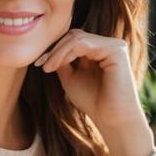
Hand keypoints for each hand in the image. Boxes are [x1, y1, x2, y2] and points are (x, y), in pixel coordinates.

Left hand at [34, 29, 153, 155]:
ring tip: (47, 67)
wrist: (111, 119)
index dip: (55, 49)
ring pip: (77, 38)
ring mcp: (114, 45)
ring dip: (58, 52)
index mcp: (100, 51)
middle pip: (74, 36)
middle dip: (54, 49)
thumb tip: (47, 49)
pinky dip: (66, 53)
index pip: (74, 40)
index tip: (39, 63)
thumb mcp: (71, 78)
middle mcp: (109, 45)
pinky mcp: (116, 49)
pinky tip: (57, 65)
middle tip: (41, 64)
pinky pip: (83, 44)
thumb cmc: (93, 102)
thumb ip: (62, 61)